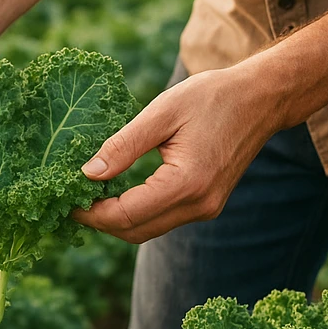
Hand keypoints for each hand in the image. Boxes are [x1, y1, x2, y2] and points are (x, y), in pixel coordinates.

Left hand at [72, 65, 283, 243]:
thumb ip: (124, 145)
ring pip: (147, 230)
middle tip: (70, 201)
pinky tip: (116, 193)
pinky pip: (162, 220)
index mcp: (187, 183)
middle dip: (100, 222)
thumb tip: (88, 173)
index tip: (65, 201)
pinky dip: (136, 213)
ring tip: (88, 197)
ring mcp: (206, 209)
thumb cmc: (213, 97)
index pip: (126, 214)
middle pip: (135, 232)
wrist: (262, 99)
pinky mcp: (207, 205)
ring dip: (116, 220)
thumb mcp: (162, 112)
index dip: (91, 213)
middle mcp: (199, 205)